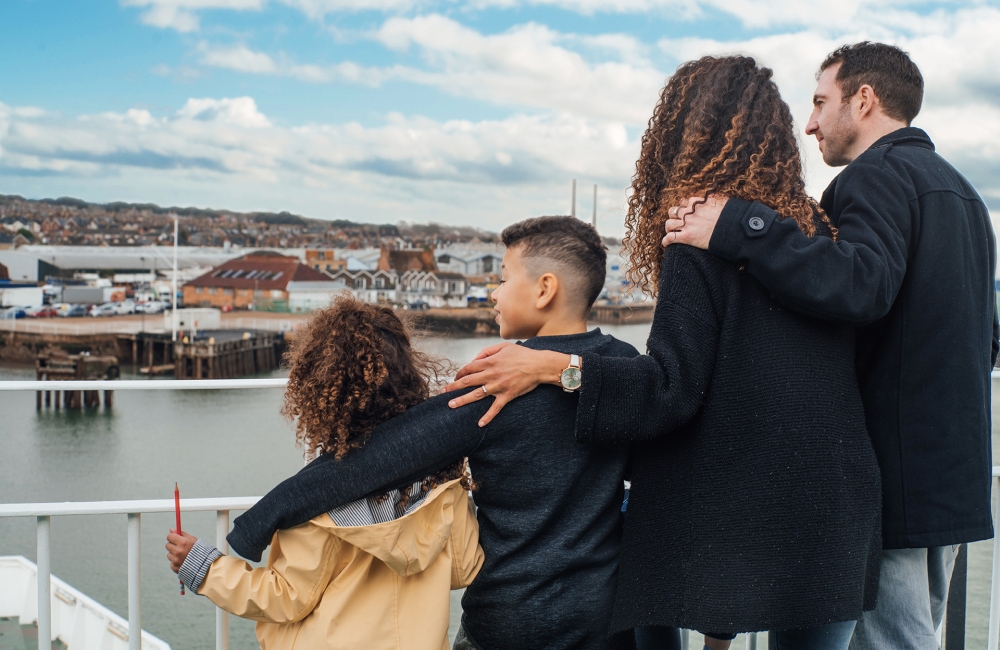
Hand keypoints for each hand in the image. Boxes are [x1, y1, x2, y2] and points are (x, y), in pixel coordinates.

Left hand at [166, 530, 196, 573]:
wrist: (205, 565)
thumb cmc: (200, 551)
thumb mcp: (193, 540)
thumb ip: (182, 534)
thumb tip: (171, 530)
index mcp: (183, 543)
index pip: (170, 537)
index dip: (172, 537)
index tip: (175, 538)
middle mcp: (178, 551)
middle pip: (168, 545)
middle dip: (173, 545)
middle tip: (180, 547)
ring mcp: (176, 560)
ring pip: (169, 554)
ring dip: (174, 554)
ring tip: (183, 555)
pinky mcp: (175, 568)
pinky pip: (171, 563)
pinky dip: (176, 562)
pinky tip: (183, 562)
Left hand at [442, 344, 567, 426]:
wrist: (539, 365)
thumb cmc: (522, 354)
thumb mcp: (503, 347)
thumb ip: (487, 352)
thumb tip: (474, 359)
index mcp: (490, 362)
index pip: (468, 368)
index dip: (459, 373)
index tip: (455, 378)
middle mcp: (491, 374)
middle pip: (467, 381)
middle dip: (453, 387)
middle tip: (442, 393)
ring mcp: (499, 386)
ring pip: (476, 394)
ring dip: (462, 400)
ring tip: (451, 405)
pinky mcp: (507, 395)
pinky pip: (495, 408)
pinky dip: (488, 416)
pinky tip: (480, 424)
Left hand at [662, 195, 728, 248]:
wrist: (731, 227)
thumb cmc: (730, 214)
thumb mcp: (721, 200)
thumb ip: (712, 197)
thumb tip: (711, 196)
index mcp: (696, 202)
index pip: (683, 202)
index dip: (683, 207)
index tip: (685, 211)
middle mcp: (689, 212)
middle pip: (673, 212)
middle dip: (674, 216)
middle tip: (677, 221)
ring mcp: (687, 224)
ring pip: (669, 224)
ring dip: (669, 228)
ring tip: (670, 231)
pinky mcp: (687, 236)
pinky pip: (670, 238)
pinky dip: (666, 241)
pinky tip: (665, 243)